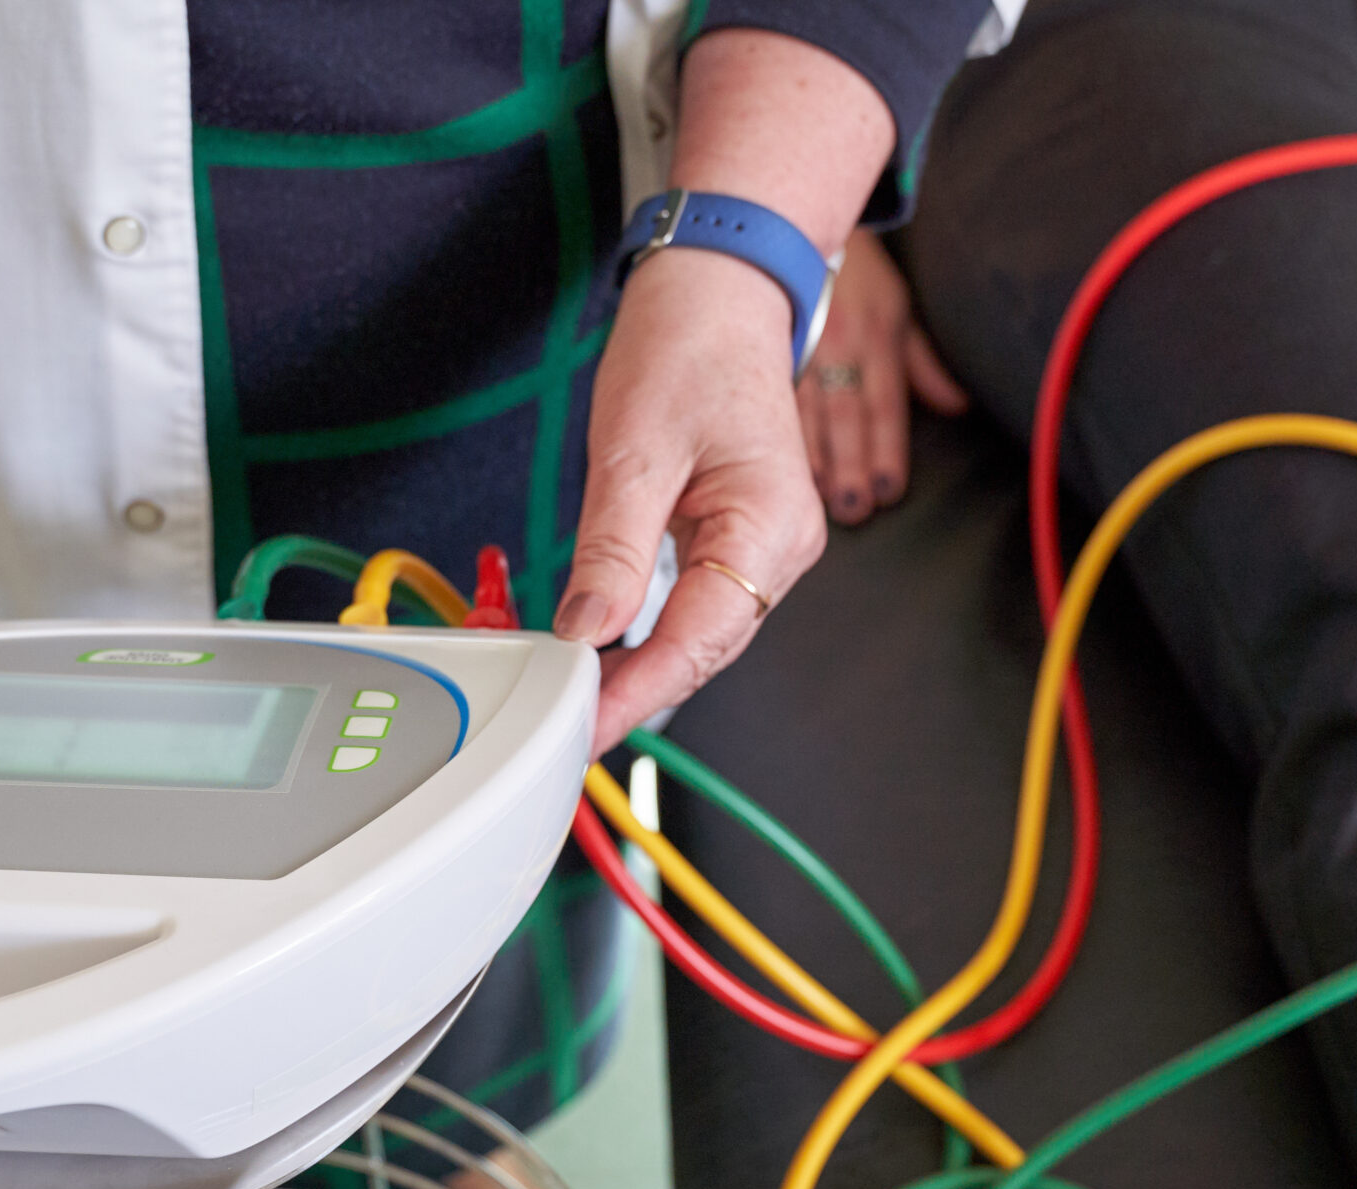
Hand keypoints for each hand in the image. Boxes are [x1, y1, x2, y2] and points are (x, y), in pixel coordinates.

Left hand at [559, 248, 822, 754]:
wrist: (720, 295)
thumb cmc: (688, 347)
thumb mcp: (633, 447)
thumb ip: (612, 548)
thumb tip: (587, 630)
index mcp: (771, 523)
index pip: (701, 636)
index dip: (642, 689)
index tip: (588, 724)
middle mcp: (786, 546)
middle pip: (708, 648)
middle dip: (640, 691)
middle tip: (570, 726)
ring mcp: (770, 547)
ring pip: (705, 634)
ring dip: (646, 669)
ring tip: (582, 701)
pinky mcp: (745, 541)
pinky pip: (701, 606)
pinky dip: (654, 635)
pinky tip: (612, 655)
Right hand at [799, 230, 966, 526]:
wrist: (794, 227)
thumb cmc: (854, 275)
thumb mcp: (898, 308)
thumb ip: (924, 363)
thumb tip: (957, 405)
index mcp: (876, 337)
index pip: (884, 403)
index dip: (887, 449)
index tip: (887, 489)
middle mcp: (838, 346)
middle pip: (847, 415)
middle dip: (851, 464)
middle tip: (854, 508)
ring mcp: (798, 350)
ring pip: (806, 413)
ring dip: (814, 460)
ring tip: (819, 499)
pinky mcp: (765, 353)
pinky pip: (773, 400)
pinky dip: (776, 437)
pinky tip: (773, 469)